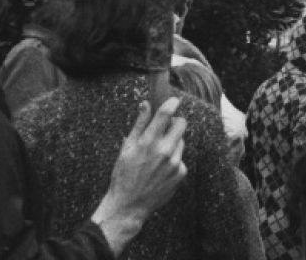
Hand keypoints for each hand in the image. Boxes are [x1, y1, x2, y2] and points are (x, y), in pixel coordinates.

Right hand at [92, 98, 188, 252]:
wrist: (129, 205)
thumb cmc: (124, 175)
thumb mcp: (127, 148)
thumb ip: (139, 124)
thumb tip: (146, 104)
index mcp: (148, 142)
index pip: (166, 114)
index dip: (172, 103)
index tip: (174, 100)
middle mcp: (164, 151)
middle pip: (182, 123)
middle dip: (175, 122)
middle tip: (165, 128)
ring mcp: (175, 163)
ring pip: (181, 141)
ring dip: (173, 143)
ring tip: (157, 156)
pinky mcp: (181, 173)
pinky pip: (181, 158)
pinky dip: (173, 160)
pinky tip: (160, 169)